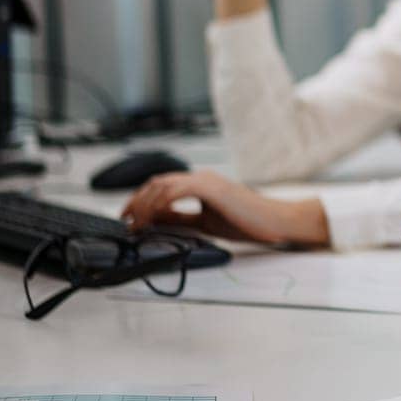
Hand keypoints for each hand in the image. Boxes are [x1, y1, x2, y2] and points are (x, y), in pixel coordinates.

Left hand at [120, 169, 329, 246]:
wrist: (275, 222)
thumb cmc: (248, 222)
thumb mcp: (206, 223)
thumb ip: (182, 219)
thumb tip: (157, 222)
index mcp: (201, 184)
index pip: (162, 186)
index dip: (141, 201)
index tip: (130, 219)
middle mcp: (201, 177)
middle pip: (156, 183)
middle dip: (136, 202)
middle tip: (125, 221)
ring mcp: (206, 180)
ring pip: (162, 185)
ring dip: (143, 205)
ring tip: (135, 223)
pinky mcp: (210, 188)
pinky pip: (175, 192)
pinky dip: (158, 205)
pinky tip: (152, 220)